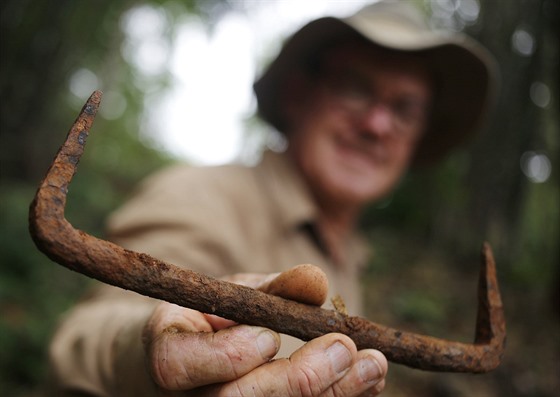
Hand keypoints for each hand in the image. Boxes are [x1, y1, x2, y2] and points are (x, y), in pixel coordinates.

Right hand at [142, 265, 387, 395]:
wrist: (198, 359)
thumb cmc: (214, 320)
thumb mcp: (234, 294)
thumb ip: (271, 289)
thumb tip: (316, 279)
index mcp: (168, 356)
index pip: (179, 367)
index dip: (229, 355)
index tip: (271, 336)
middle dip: (297, 380)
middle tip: (344, 348)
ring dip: (331, 394)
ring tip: (374, 364)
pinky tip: (367, 380)